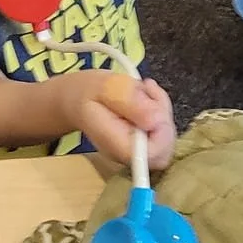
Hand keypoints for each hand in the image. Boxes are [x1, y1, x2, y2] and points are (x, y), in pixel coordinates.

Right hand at [62, 70, 176, 171]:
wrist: (75, 99)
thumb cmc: (87, 92)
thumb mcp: (107, 87)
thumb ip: (130, 103)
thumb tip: (157, 120)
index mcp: (116, 144)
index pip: (153, 155)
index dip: (163, 133)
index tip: (154, 106)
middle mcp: (127, 154)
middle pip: (164, 150)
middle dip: (164, 118)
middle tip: (147, 91)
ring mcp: (135, 151)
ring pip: (166, 139)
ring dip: (162, 110)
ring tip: (143, 89)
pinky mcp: (142, 143)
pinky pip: (162, 131)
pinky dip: (160, 110)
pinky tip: (145, 94)